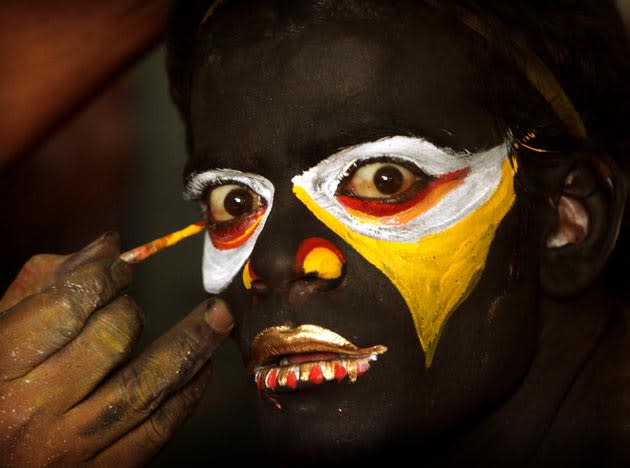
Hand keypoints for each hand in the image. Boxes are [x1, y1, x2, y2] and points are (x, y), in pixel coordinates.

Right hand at [0, 233, 232, 466]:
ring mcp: (73, 446)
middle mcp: (35, 409)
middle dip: (131, 310)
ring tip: (220, 316)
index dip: (105, 277)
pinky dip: (188, 395)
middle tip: (129, 303)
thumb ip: (47, 284)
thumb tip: (110, 246)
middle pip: (111, 340)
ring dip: (191, 344)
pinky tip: (202, 367)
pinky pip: (159, 429)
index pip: (68, 306)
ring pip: (146, 385)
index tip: (121, 269)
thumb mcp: (0, 330)